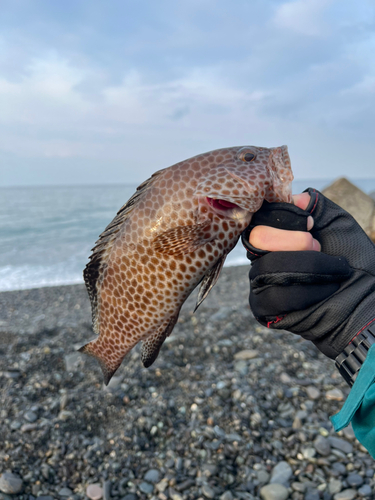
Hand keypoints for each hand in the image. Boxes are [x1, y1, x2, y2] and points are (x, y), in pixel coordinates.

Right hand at [241, 188, 374, 365]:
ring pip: (267, 267)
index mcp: (276, 234)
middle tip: (319, 248)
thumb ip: (315, 205)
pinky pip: (272, 295)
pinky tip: (321, 292)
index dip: (284, 219)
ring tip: (328, 272)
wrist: (365, 299)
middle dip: (295, 243)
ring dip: (306, 267)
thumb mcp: (338, 223)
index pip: (261, 216)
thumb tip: (291, 197)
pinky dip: (304, 292)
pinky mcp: (263, 307)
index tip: (312, 224)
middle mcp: (263, 254)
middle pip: (258, 237)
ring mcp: (260, 281)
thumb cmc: (354, 262)